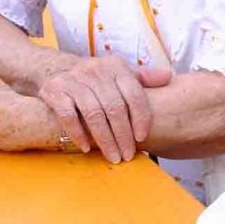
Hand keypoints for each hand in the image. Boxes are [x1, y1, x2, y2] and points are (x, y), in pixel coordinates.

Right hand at [34, 55, 171, 163]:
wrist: (54, 69)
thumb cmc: (96, 79)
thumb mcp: (119, 73)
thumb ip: (143, 78)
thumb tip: (169, 77)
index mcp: (116, 66)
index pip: (133, 93)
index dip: (140, 117)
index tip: (142, 137)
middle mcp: (95, 70)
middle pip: (114, 107)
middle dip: (123, 135)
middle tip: (128, 155)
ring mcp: (74, 80)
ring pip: (94, 113)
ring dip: (104, 139)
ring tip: (113, 156)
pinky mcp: (55, 91)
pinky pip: (68, 115)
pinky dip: (78, 133)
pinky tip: (86, 147)